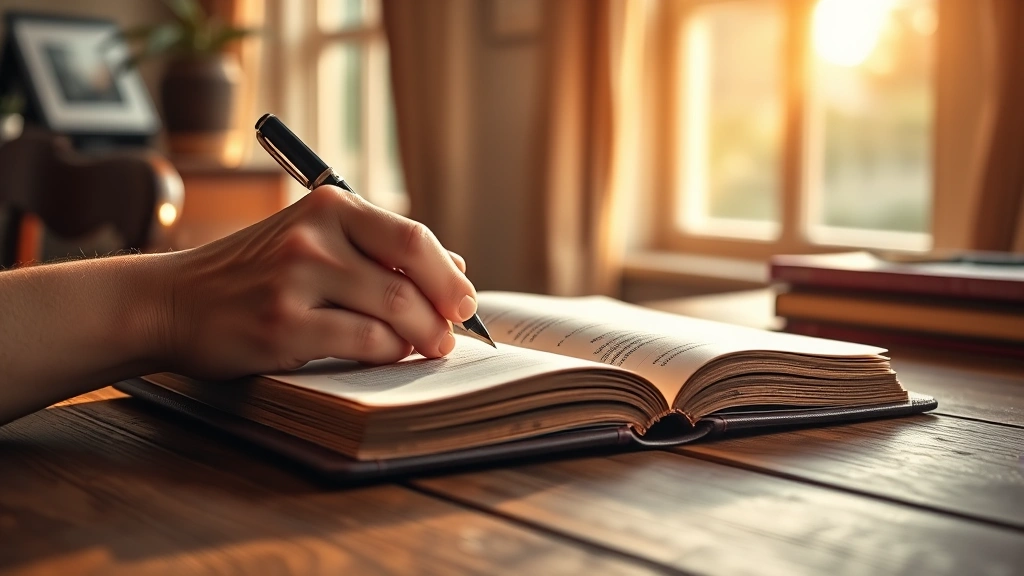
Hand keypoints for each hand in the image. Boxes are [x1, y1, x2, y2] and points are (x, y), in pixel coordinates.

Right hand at [156, 186, 477, 377]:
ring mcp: (296, 279)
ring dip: (421, 336)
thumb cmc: (254, 273)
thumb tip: (456, 266)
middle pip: (409, 275)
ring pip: (393, 310)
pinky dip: (388, 352)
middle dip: (444, 310)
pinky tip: (388, 354)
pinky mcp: (282, 325)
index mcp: (329, 206)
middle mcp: (314, 235)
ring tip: (427, 348)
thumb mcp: (313, 240)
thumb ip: (379, 249)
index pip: (412, 237)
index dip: (448, 274)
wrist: (173, 301)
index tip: (464, 301)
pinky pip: (363, 341)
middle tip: (451, 335)